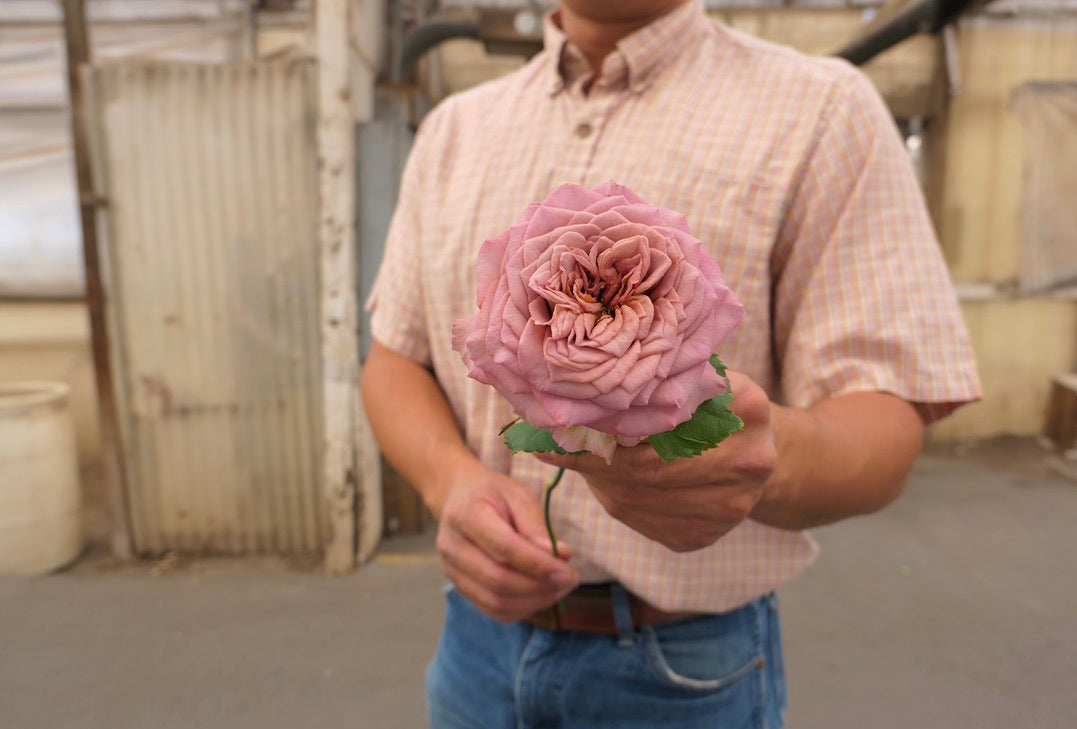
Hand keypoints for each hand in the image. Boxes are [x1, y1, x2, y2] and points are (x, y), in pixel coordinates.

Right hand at [435, 461, 579, 621]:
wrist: (461, 498)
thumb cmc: (494, 494)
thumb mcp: (519, 495)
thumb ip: (536, 526)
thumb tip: (560, 556)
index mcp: (465, 514)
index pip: (503, 548)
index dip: (538, 564)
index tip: (568, 571)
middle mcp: (452, 546)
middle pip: (498, 580)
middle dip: (540, 586)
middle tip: (570, 580)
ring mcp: (451, 570)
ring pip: (496, 602)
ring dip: (534, 601)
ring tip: (560, 587)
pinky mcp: (460, 587)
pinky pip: (494, 610)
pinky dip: (523, 608)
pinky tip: (542, 594)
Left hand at [537, 371, 776, 551]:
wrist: (753, 456)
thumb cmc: (712, 406)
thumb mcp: (695, 378)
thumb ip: (655, 383)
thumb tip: (583, 398)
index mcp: (748, 409)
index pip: (664, 420)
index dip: (608, 424)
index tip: (563, 420)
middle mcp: (747, 463)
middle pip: (649, 466)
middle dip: (594, 456)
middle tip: (552, 443)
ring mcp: (728, 508)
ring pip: (636, 497)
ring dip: (597, 478)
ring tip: (573, 458)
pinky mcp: (702, 537)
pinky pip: (638, 519)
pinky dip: (613, 498)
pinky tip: (604, 480)